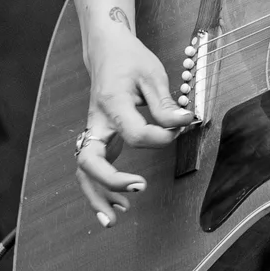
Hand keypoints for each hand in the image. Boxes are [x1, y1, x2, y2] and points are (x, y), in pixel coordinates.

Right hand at [73, 13, 194, 225]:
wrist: (106, 51)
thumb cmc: (130, 60)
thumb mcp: (152, 73)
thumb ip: (165, 103)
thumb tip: (184, 122)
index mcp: (111, 104)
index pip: (134, 133)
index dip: (160, 138)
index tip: (178, 130)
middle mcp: (97, 123)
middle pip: (90, 161)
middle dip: (110, 181)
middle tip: (139, 188)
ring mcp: (95, 133)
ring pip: (85, 172)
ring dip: (97, 197)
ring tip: (115, 219)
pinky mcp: (100, 140)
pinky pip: (92, 170)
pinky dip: (99, 191)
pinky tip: (116, 207)